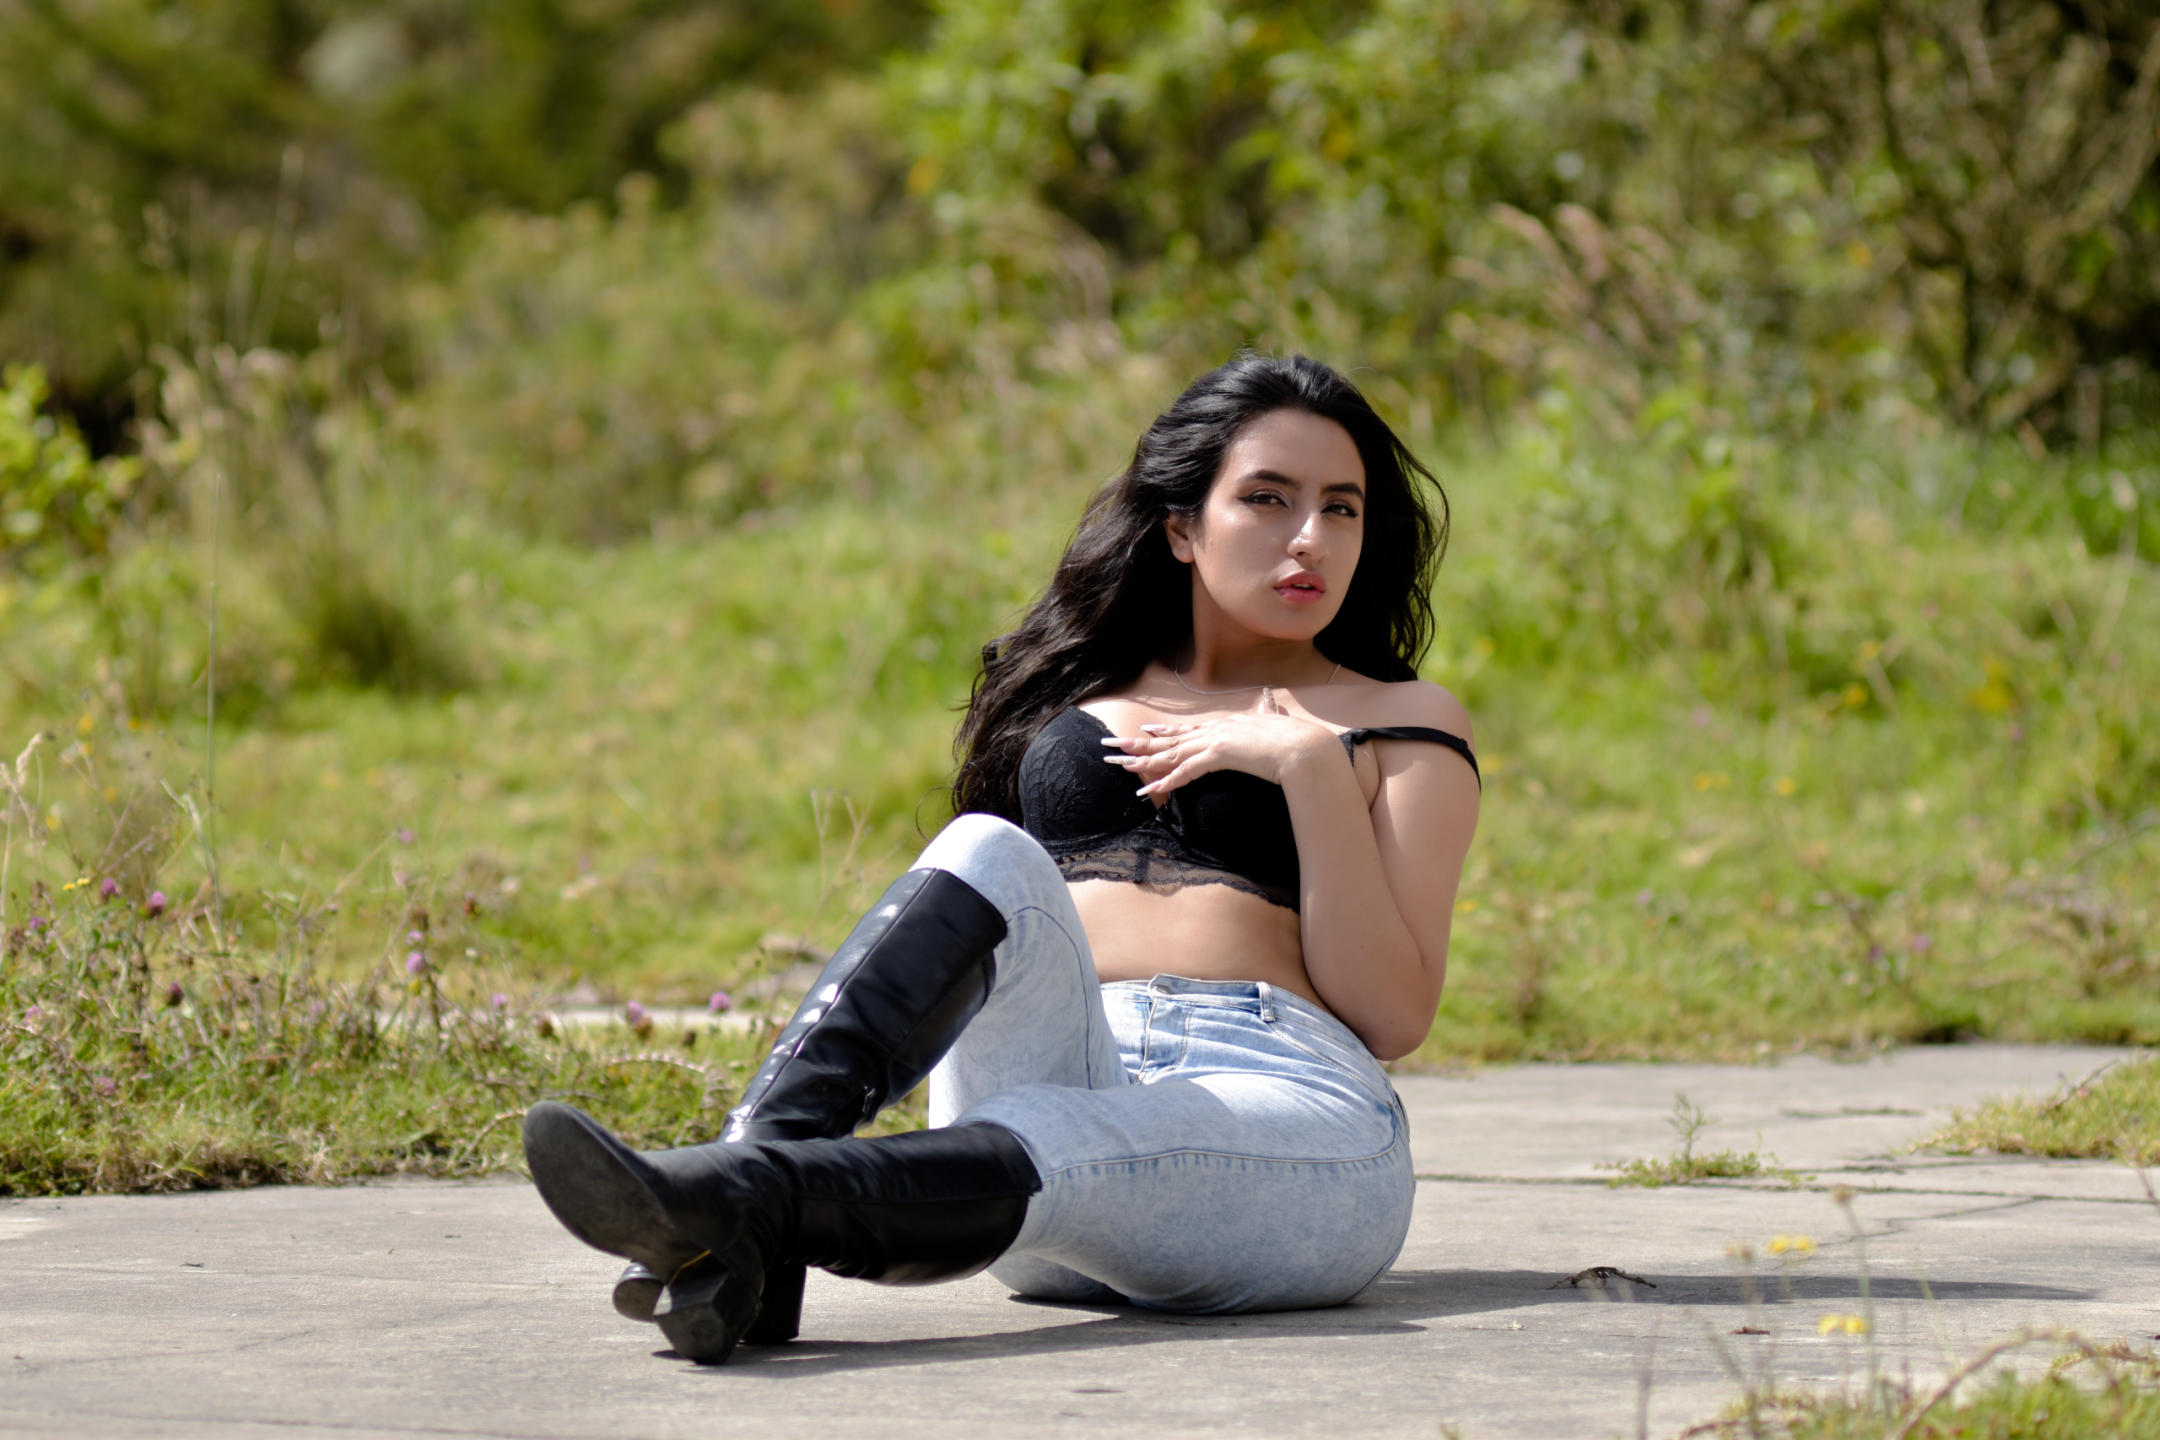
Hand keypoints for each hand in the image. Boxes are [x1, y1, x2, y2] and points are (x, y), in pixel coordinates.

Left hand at [1100, 689, 1337, 798]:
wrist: (1302, 746)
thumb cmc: (1292, 738)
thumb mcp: (1275, 722)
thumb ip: (1268, 712)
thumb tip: (1269, 698)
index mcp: (1224, 724)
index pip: (1186, 729)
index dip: (1162, 731)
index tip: (1143, 731)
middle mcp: (1214, 729)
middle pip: (1169, 739)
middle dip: (1138, 744)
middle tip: (1112, 747)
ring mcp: (1215, 741)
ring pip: (1170, 753)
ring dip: (1143, 761)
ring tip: (1119, 766)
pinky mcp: (1219, 754)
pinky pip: (1186, 771)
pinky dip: (1167, 780)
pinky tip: (1151, 789)